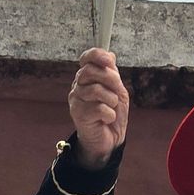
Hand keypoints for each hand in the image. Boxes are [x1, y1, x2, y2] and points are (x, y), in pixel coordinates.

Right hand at [67, 48, 129, 168]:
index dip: (97, 55)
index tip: (109, 60)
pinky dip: (109, 114)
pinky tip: (107, 119)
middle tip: (117, 91)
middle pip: (89, 71)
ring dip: (111, 100)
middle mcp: (78, 86)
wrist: (109, 139)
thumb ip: (113, 74)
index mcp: (87, 78)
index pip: (86, 58)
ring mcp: (76, 100)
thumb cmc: (112, 113)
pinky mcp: (78, 114)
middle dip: (110, 79)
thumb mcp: (117, 91)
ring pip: (95, 90)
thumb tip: (110, 54)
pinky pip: (98, 108)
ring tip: (112, 108)